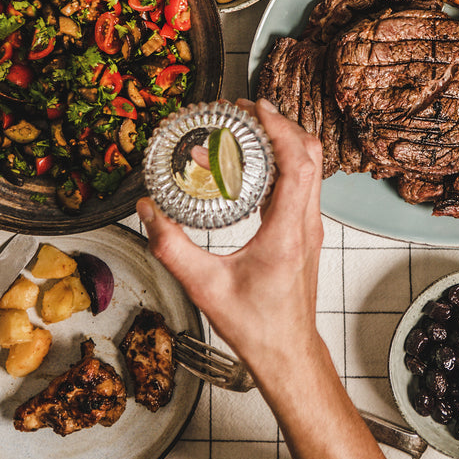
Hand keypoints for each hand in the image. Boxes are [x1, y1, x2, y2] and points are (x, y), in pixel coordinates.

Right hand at [139, 98, 323, 367]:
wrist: (286, 351)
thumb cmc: (256, 325)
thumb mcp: (204, 286)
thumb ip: (171, 246)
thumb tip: (148, 211)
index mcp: (288, 231)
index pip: (298, 163)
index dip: (279, 127)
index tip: (254, 107)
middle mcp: (306, 224)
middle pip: (310, 155)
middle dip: (280, 124)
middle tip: (245, 111)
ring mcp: (309, 227)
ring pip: (310, 169)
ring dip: (283, 142)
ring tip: (247, 130)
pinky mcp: (303, 233)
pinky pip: (301, 185)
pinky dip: (282, 164)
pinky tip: (252, 165)